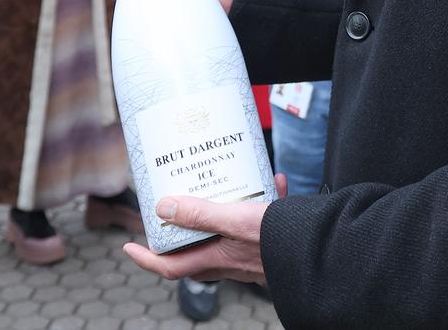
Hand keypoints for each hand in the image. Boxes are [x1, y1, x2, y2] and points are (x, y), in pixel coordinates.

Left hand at [124, 174, 287, 285]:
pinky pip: (260, 220)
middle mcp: (230, 259)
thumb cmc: (277, 239)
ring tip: (224, 184)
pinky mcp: (271, 243)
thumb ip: (201, 214)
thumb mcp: (234, 220)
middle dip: (182, 230)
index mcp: (216, 259)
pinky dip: (263, 199)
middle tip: (174, 207)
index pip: (171, 267)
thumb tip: (163, 207)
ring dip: (222, 209)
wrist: (318, 249)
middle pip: (196, 249)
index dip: (146, 259)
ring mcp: (250, 253)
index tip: (129, 247)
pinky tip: (273, 180)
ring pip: (227, 232)